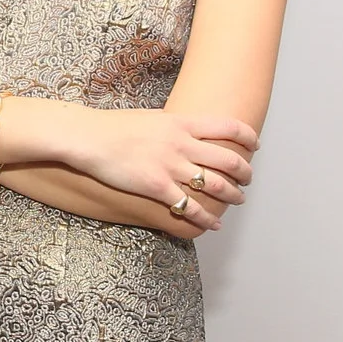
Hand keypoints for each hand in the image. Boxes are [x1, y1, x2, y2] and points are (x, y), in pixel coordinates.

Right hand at [65, 107, 258, 231]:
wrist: (87, 137)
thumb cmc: (112, 126)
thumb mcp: (150, 118)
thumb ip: (172, 126)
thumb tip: (184, 131)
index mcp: (181, 123)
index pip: (228, 127)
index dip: (247, 137)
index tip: (255, 146)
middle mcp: (182, 144)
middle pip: (229, 159)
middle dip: (245, 173)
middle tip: (248, 180)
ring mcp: (170, 166)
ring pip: (216, 185)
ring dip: (232, 195)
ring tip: (237, 201)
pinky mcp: (156, 187)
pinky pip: (189, 206)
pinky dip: (206, 217)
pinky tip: (213, 223)